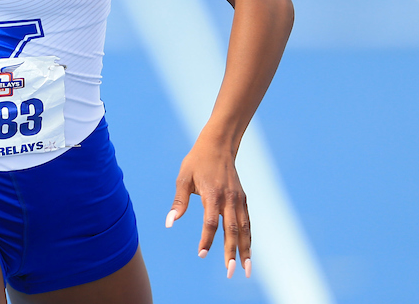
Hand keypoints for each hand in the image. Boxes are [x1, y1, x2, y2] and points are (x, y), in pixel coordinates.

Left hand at [165, 136, 250, 278]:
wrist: (219, 145)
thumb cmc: (197, 161)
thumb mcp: (183, 177)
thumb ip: (179, 201)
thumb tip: (170, 222)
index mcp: (213, 194)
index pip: (211, 222)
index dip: (207, 239)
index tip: (202, 254)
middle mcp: (229, 198)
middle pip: (232, 230)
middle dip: (231, 253)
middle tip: (229, 272)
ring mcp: (238, 199)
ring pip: (244, 228)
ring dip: (245, 249)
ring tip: (246, 269)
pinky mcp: (243, 199)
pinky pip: (247, 222)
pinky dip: (248, 238)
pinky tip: (247, 251)